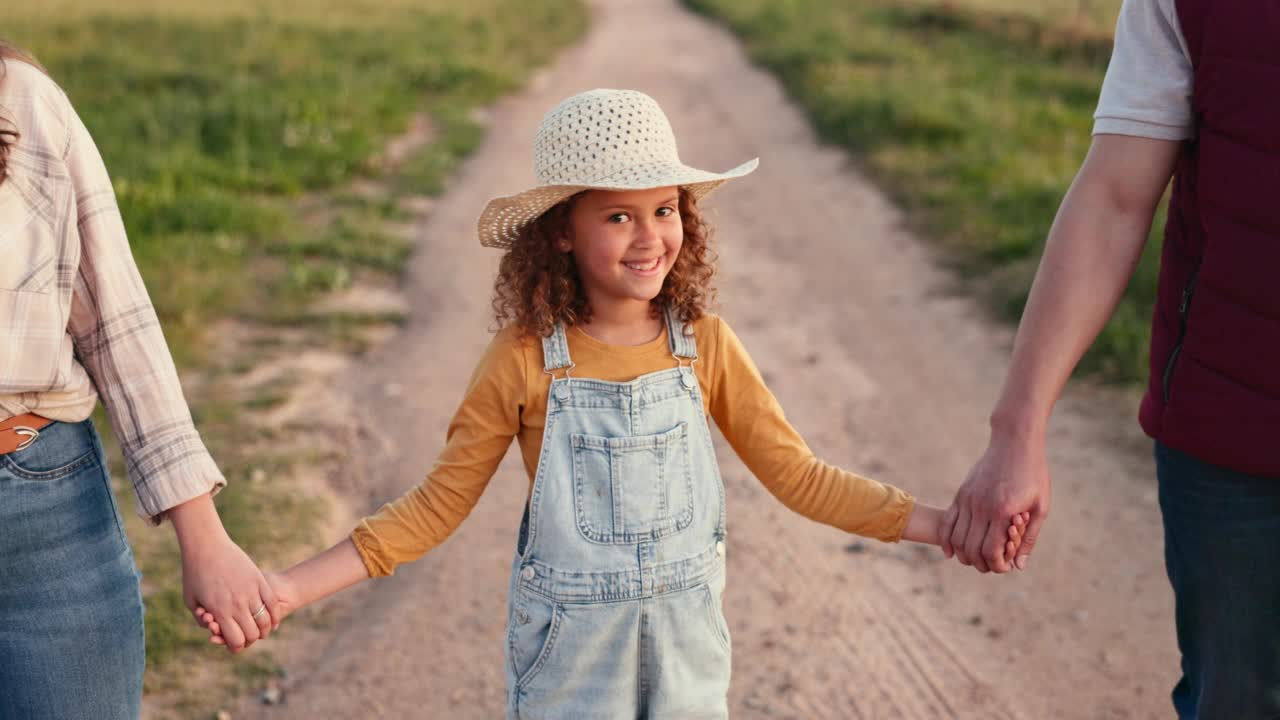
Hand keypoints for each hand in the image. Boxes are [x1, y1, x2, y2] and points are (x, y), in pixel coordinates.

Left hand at [170, 494, 280, 651]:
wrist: (207, 546)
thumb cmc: (194, 574)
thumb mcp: (191, 601)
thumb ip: (201, 619)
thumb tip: (214, 628)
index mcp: (220, 612)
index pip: (236, 641)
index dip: (236, 647)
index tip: (234, 644)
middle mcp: (237, 604)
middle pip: (252, 634)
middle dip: (250, 639)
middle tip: (247, 636)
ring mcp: (251, 591)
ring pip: (265, 620)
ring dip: (264, 628)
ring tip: (260, 629)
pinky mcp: (259, 580)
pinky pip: (272, 603)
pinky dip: (274, 615)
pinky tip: (272, 619)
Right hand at [941, 431, 1049, 572]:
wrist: (1014, 442)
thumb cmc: (1033, 474)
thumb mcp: (1041, 506)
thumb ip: (1028, 537)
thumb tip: (1019, 565)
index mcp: (1003, 511)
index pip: (990, 550)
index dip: (996, 565)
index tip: (1005, 567)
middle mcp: (981, 506)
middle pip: (970, 549)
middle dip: (981, 564)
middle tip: (991, 566)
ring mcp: (968, 499)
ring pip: (956, 538)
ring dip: (963, 555)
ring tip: (975, 560)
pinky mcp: (961, 494)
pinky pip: (947, 522)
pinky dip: (946, 540)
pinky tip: (951, 551)